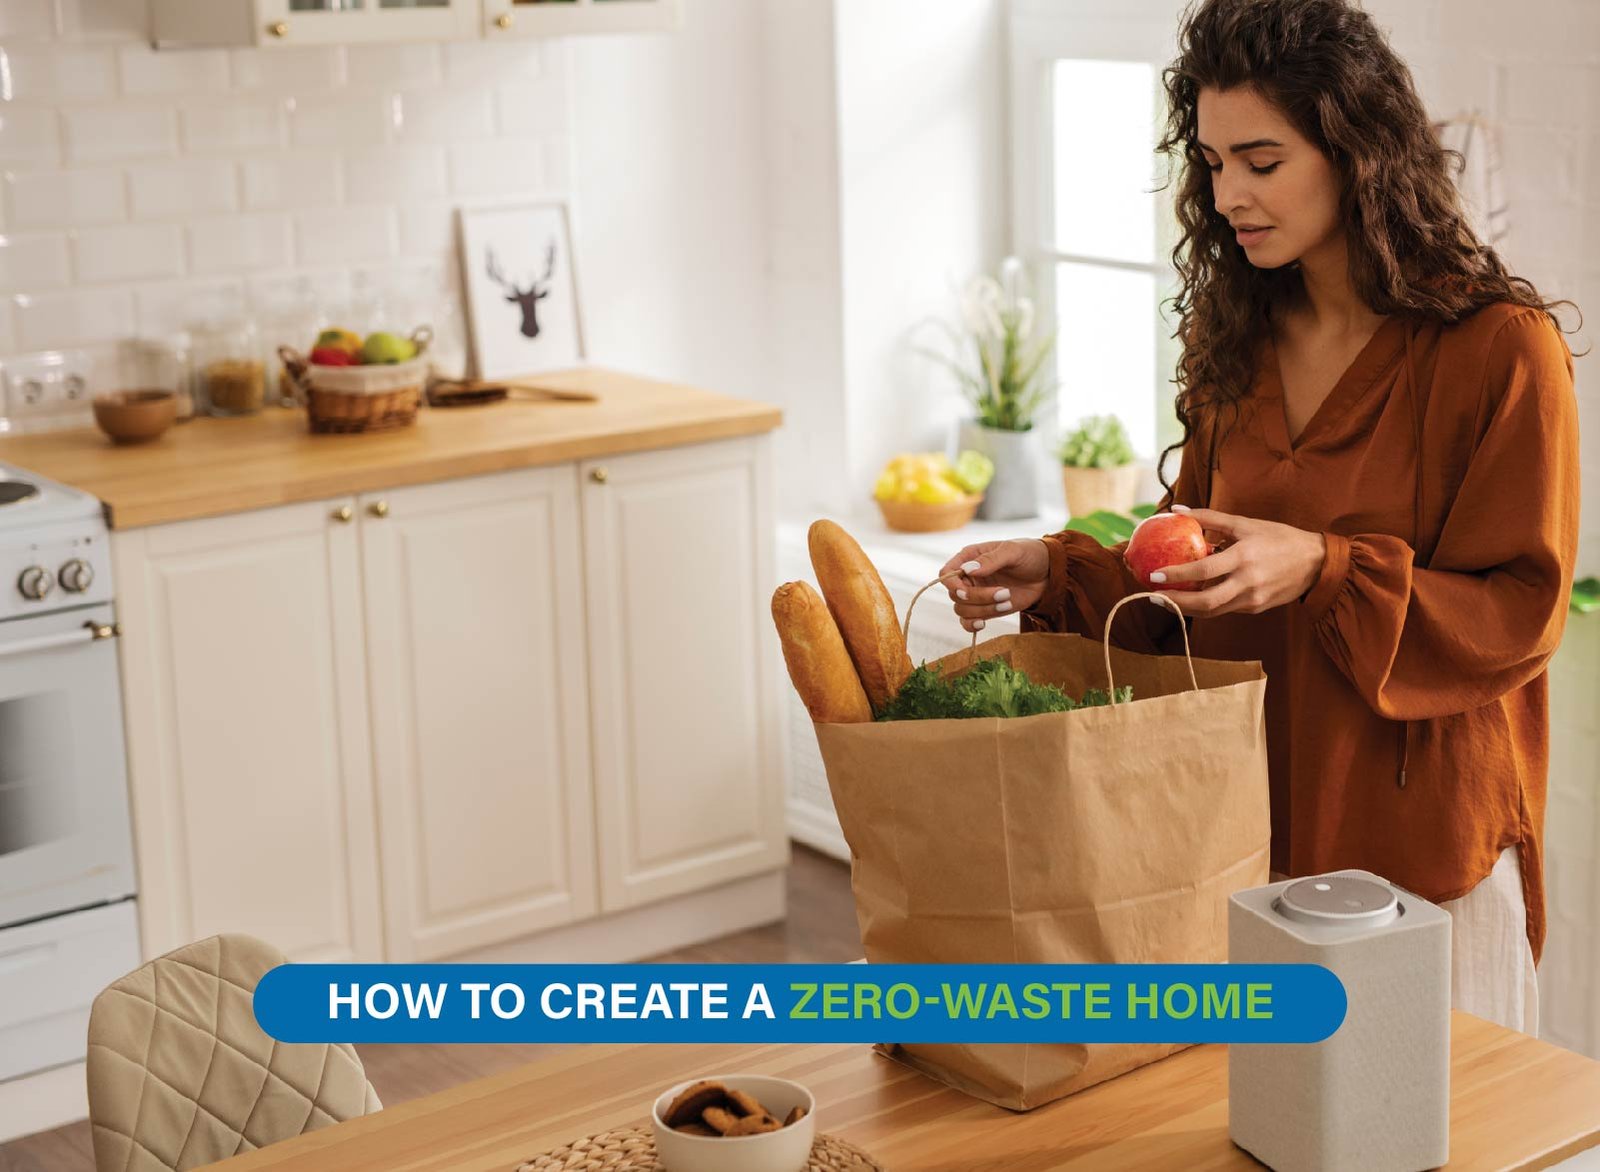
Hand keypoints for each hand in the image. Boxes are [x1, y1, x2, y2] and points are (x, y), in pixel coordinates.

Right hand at [938, 539, 1050, 631]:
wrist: (1048, 573)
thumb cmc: (1030, 555)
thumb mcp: (1013, 551)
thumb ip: (990, 560)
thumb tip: (968, 570)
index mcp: (970, 558)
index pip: (946, 574)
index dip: (952, 584)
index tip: (968, 590)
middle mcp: (969, 577)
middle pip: (956, 595)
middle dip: (978, 598)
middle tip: (1004, 592)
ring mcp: (976, 595)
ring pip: (962, 611)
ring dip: (983, 610)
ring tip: (1007, 600)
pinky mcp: (985, 609)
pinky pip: (968, 622)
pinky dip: (972, 626)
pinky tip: (984, 623)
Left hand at [1150, 505, 1325, 616]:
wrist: (1317, 562)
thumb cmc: (1278, 537)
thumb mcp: (1245, 523)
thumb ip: (1210, 518)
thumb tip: (1176, 510)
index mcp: (1244, 557)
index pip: (1203, 569)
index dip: (1177, 574)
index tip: (1154, 575)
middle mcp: (1248, 582)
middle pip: (1205, 602)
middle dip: (1175, 603)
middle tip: (1153, 595)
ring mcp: (1253, 599)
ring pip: (1213, 611)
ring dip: (1186, 608)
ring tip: (1165, 599)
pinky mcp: (1256, 608)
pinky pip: (1225, 609)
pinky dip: (1206, 605)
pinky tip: (1191, 597)